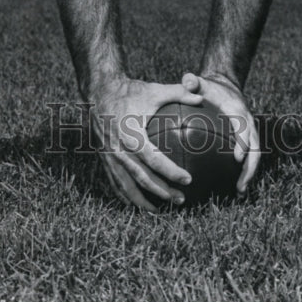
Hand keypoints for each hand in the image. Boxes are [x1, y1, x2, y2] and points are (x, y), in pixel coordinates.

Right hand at [89, 77, 203, 211]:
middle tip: (181, 200)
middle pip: (142, 178)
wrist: (99, 91)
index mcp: (131, 135)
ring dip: (143, 201)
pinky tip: (137, 203)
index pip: (154, 160)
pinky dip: (126, 196)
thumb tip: (202, 98)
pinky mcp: (104, 158)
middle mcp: (119, 149)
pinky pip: (115, 182)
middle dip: (162, 192)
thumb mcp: (154, 90)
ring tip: (160, 211)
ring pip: (126, 186)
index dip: (171, 172)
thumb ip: (178, 93)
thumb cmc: (130, 91)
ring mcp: (110, 156)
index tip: (188, 180)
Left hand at [181, 71, 259, 193]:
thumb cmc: (209, 88)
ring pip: (255, 156)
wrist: (225, 87)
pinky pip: (249, 158)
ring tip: (239, 192)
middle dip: (251, 167)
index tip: (238, 158)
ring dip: (250, 174)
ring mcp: (250, 133)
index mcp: (238, 111)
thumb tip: (187, 80)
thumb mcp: (200, 82)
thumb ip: (193, 81)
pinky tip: (233, 188)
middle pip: (255, 147)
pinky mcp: (247, 141)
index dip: (243, 142)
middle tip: (240, 185)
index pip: (244, 127)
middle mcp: (248, 123)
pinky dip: (244, 172)